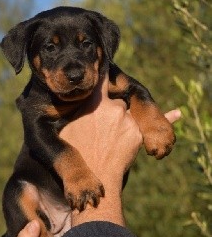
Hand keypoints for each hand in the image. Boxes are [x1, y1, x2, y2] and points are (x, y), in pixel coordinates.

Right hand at [60, 74, 180, 226]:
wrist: (94, 179)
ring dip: (120, 123)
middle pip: (114, 100)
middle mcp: (113, 108)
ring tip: (109, 141)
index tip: (103, 58)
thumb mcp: (68, 128)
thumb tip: (77, 100)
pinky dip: (154, 124)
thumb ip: (77, 110)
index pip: (101, 78)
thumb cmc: (77, 155)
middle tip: (99, 130)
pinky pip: (148, 125)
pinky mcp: (138, 134)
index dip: (102, 68)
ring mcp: (127, 121)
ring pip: (125, 115)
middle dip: (108, 111)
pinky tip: (168, 118)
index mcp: (93, 104)